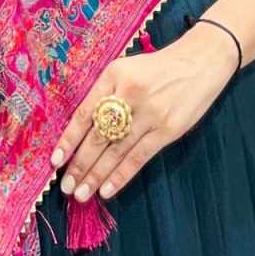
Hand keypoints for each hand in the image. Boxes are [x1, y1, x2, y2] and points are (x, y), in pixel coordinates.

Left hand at [50, 27, 238, 203]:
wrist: (200, 62)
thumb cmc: (157, 67)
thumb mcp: (126, 69)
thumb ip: (105, 94)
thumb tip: (81, 131)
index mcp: (114, 75)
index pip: (85, 113)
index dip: (69, 139)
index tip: (55, 161)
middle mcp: (129, 94)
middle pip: (98, 136)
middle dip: (80, 164)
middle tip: (66, 186)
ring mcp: (150, 113)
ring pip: (117, 150)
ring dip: (96, 175)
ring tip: (80, 194)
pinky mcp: (168, 130)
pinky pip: (139, 157)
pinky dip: (121, 175)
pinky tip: (107, 190)